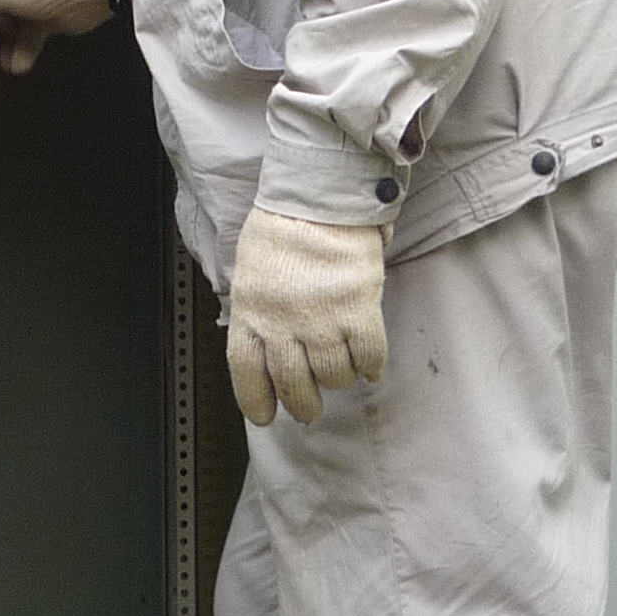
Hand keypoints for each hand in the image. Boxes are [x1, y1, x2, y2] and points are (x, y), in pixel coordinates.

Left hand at [226, 206, 388, 424]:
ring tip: (339, 373)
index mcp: (250, 313)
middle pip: (293, 385)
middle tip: (310, 407)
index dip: (256, 400)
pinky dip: (370, 366)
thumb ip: (255, 311)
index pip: (246, 372)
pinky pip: (368, 355)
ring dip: (338, 380)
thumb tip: (261, 344)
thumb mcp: (250, 274)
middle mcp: (283, 324)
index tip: (264, 416)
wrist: (319, 199)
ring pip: (333, 376)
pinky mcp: (357, 309)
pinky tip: (369, 365)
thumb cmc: (281, 230)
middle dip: (304, 404)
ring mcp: (321, 320)